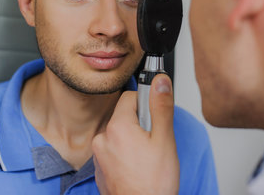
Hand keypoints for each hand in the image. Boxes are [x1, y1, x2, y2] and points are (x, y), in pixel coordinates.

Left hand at [92, 74, 178, 194]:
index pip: (130, 96)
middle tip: (154, 143)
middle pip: (124, 116)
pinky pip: (114, 152)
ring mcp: (99, 156)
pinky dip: (125, 156)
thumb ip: (161, 106)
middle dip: (140, 125)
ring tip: (146, 159)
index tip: (155, 118)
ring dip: (132, 141)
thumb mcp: (164, 139)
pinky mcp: (100, 170)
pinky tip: (137, 169)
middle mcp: (102, 139)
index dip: (146, 104)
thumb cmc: (154, 183)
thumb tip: (159, 80)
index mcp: (117, 127)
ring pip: (119, 135)